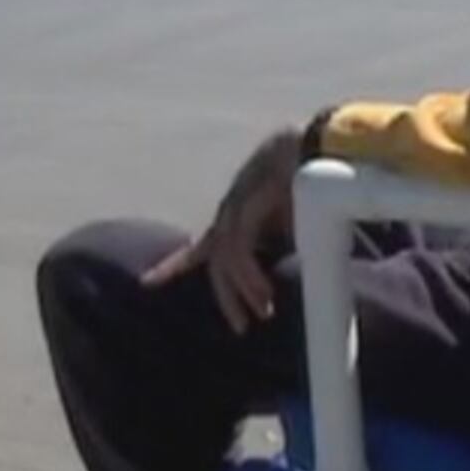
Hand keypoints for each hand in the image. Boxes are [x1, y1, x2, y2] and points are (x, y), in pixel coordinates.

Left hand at [142, 125, 304, 331]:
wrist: (321, 144)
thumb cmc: (309, 179)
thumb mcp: (291, 220)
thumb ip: (280, 244)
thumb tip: (288, 276)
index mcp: (235, 215)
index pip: (199, 246)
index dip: (174, 264)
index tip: (148, 282)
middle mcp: (229, 211)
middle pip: (214, 261)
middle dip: (227, 296)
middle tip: (241, 326)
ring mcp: (236, 206)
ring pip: (227, 260)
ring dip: (243, 291)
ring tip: (262, 314)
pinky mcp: (247, 205)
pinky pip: (240, 250)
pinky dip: (250, 276)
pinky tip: (265, 293)